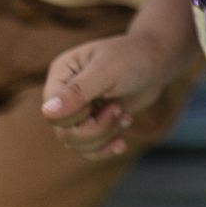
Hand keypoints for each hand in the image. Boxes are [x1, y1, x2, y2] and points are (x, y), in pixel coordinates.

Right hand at [42, 33, 174, 160]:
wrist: (158, 61)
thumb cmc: (133, 57)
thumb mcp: (107, 71)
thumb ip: (77, 92)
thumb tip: (47, 112)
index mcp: (61, 74)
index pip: (53, 114)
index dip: (79, 118)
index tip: (109, 104)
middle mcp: (64, 94)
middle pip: (64, 133)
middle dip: (96, 130)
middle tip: (119, 111)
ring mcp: (79, 109)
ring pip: (77, 143)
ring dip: (105, 136)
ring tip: (124, 117)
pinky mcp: (94, 121)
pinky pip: (89, 148)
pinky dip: (106, 148)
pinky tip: (121, 143)